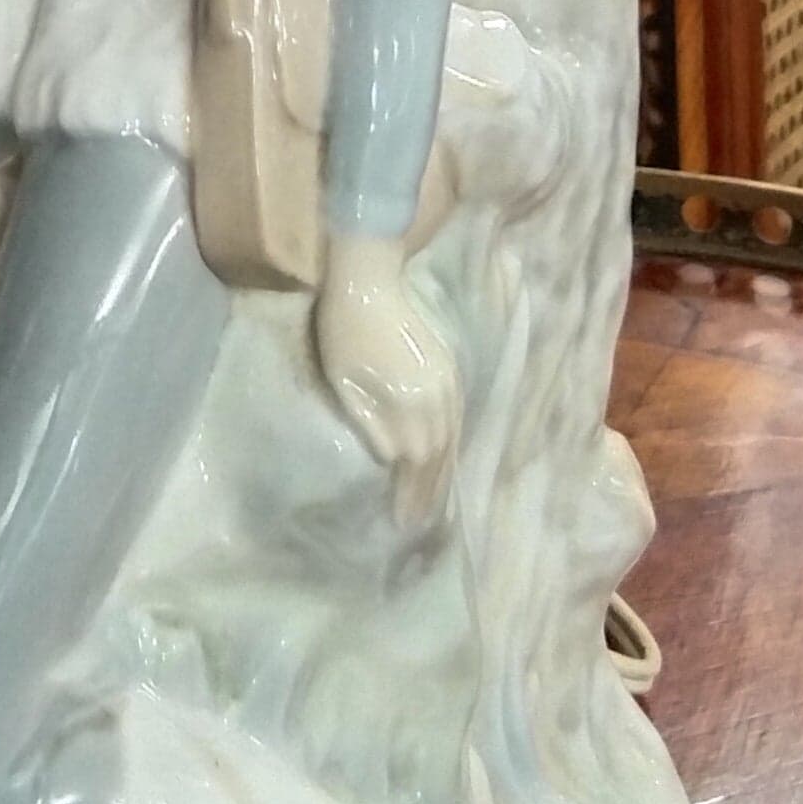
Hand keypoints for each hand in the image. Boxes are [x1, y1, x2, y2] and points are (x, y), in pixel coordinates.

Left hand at [312, 229, 461, 528]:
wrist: (370, 281)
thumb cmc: (345, 332)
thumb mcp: (345, 383)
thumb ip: (371, 424)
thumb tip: (392, 459)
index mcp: (409, 404)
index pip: (414, 463)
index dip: (408, 493)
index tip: (401, 521)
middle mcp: (437, 398)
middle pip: (438, 456)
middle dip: (429, 492)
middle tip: (420, 522)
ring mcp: (449, 382)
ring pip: (453, 439)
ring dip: (444, 473)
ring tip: (434, 500)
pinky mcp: (450, 369)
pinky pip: (458, 419)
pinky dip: (452, 445)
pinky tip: (444, 457)